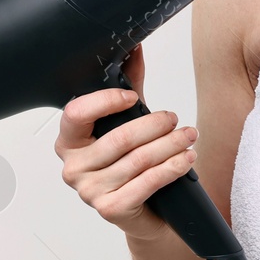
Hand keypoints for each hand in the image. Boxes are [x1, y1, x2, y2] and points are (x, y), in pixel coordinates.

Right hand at [52, 44, 198, 241]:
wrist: (146, 212)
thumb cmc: (132, 162)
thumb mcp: (128, 121)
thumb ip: (129, 85)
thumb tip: (135, 47)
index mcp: (69, 141)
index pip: (76, 114)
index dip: (104, 102)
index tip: (132, 96)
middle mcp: (73, 167)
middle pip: (117, 139)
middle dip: (154, 126)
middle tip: (175, 119)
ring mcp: (89, 191)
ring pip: (137, 160)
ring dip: (170, 145)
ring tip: (189, 136)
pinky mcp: (111, 209)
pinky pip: (147, 183)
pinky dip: (172, 168)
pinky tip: (186, 159)